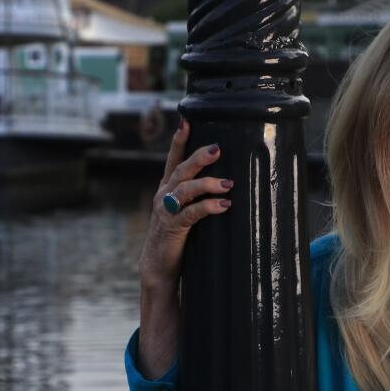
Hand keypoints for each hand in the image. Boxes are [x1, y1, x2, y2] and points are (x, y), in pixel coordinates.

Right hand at [137, 118, 231, 378]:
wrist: (158, 271)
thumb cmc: (179, 239)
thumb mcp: (186, 213)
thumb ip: (199, 197)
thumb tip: (230, 183)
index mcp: (166, 188)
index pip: (172, 159)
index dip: (179, 140)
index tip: (186, 120)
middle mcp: (163, 196)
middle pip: (180, 170)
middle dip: (198, 157)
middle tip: (217, 148)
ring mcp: (165, 212)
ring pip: (185, 190)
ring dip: (207, 183)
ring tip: (227, 182)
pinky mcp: (172, 230)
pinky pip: (191, 215)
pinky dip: (208, 208)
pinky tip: (224, 205)